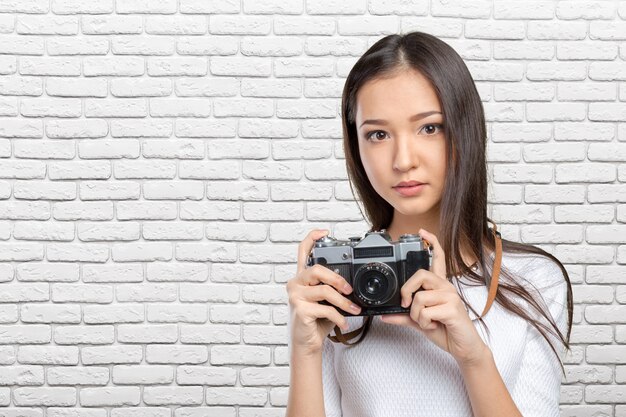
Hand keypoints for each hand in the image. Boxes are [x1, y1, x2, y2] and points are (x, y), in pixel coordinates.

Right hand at [286, 229, 362, 355]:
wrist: (307, 344)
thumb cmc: (317, 321)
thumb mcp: (326, 301)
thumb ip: (332, 288)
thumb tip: (352, 285)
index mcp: (302, 278)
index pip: (303, 251)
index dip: (312, 238)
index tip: (325, 232)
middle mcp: (295, 283)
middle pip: (317, 269)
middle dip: (338, 279)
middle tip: (350, 290)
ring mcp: (295, 296)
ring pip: (324, 290)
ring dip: (344, 302)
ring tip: (354, 310)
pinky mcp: (300, 310)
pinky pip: (325, 308)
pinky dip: (339, 316)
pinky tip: (343, 322)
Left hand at [380, 229, 488, 366]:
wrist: (464, 348)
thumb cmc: (445, 330)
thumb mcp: (419, 322)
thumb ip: (404, 316)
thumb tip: (385, 315)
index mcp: (439, 286)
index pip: (438, 259)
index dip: (431, 243)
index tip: (422, 232)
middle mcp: (446, 287)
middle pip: (420, 275)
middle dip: (406, 291)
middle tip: (405, 304)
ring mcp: (451, 297)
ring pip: (420, 298)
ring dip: (416, 315)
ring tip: (426, 322)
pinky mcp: (453, 309)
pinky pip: (425, 312)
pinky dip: (423, 323)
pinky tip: (434, 326)